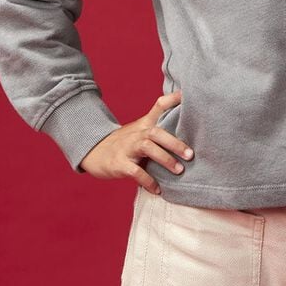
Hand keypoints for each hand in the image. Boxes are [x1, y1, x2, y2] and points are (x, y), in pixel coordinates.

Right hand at [78, 90, 193, 192]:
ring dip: (165, 159)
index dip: (172, 99)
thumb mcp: (142, 130)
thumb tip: (186, 119)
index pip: (159, 106)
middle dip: (174, 143)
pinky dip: (148, 181)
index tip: (186, 96)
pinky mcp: (119, 164)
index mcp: (145, 124)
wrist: (96, 152)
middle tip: (190, 155)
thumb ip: (161, 125)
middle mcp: (137, 133)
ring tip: (179, 170)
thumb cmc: (127, 142)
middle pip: (156, 132)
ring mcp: (127, 148)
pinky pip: (135, 172)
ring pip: (147, 148)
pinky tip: (158, 190)